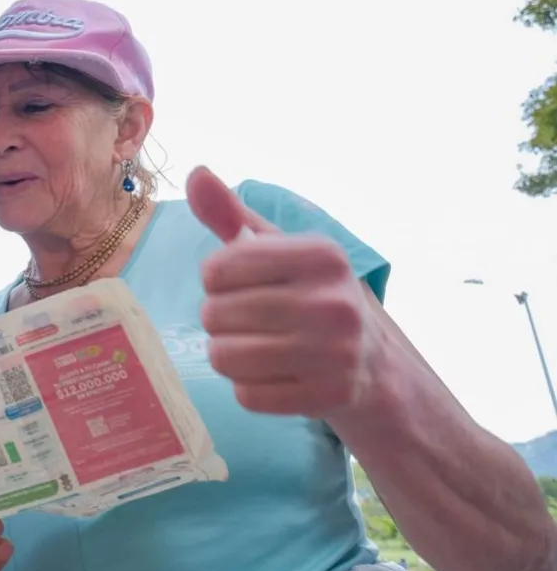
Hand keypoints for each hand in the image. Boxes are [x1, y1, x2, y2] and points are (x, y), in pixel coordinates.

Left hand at [186, 166, 380, 418]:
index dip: (215, 280)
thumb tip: (195, 172)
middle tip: (247, 321)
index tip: (239, 284)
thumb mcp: (277, 249)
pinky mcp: (328, 397)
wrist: (374, 364)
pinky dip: (247, 387)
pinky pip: (246, 396)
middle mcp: (333, 303)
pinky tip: (272, 376)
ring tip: (252, 347)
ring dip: (226, 355)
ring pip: (225, 357)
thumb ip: (230, 213)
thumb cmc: (309, 294)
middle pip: (216, 315)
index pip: (218, 268)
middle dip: (218, 319)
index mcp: (321, 255)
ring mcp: (335, 354)